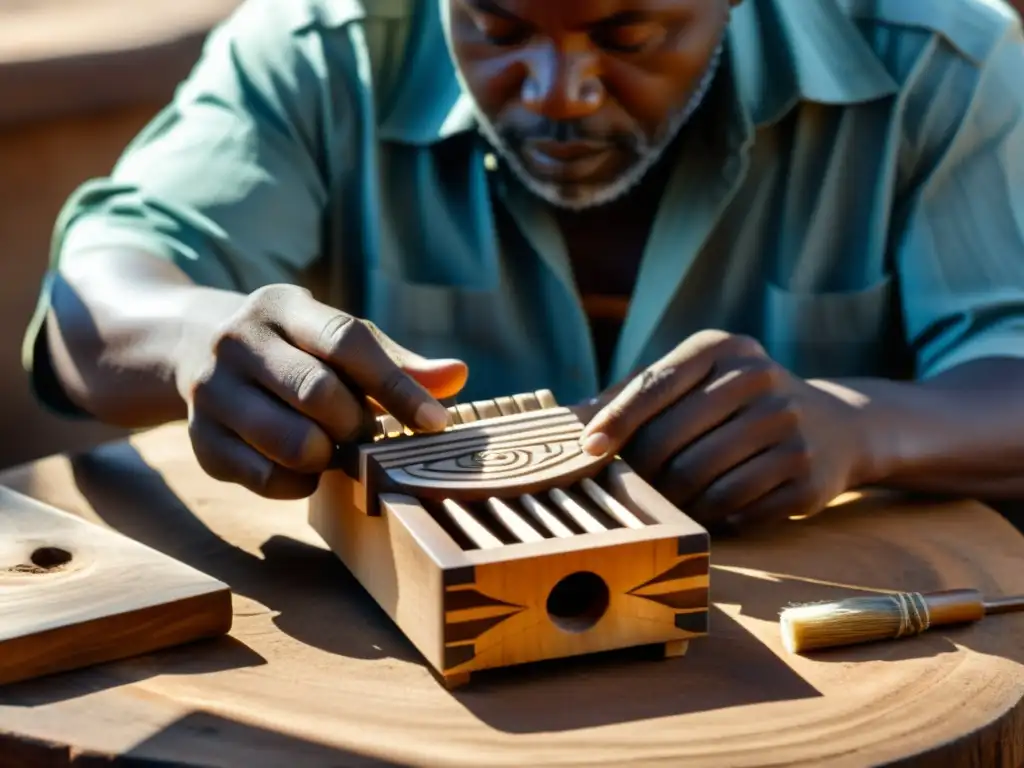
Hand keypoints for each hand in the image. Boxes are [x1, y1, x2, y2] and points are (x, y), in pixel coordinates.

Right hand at [175, 284, 466, 498]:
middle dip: (357, 425)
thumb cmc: (297, 350)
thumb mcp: (342, 341)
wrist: (197, 351)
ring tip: (335, 448)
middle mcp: (238, 341)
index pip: (348, 342)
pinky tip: (305, 468)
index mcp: (283, 306)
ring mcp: (211, 391)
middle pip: (319, 395)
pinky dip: (300, 483)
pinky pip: (266, 478)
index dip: (397, 387)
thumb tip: (459, 376)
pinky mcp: (201, 440)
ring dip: (330, 457)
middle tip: (367, 433)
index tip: (436, 424)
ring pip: (292, 443)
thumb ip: (398, 363)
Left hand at [579, 330, 870, 530]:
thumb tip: (566, 422)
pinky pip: (735, 508)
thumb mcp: (695, 381)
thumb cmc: (737, 403)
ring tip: (671, 501)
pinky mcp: (807, 474)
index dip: (617, 420)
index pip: (655, 384)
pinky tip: (711, 510)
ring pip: (700, 479)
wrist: (836, 426)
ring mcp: (789, 426)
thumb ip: (634, 395)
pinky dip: (713, 517)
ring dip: (674, 500)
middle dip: (643, 471)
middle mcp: (760, 379)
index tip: (588, 449)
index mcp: (723, 348)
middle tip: (634, 487)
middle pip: (671, 440)